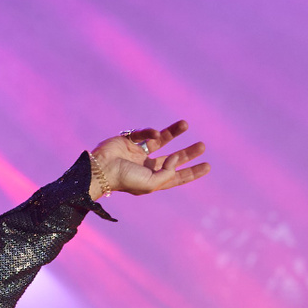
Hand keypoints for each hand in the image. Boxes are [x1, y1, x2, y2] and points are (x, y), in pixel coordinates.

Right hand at [89, 119, 208, 198]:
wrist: (101, 169)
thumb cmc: (124, 180)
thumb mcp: (151, 184)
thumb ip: (168, 173)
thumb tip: (176, 158)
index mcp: (152, 181)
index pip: (176, 177)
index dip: (192, 172)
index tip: (207, 166)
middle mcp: (147, 167)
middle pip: (172, 159)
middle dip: (187, 153)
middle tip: (202, 146)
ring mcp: (138, 153)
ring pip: (161, 141)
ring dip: (173, 132)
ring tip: (185, 124)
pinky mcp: (129, 141)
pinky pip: (144, 133)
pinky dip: (151, 131)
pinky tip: (156, 134)